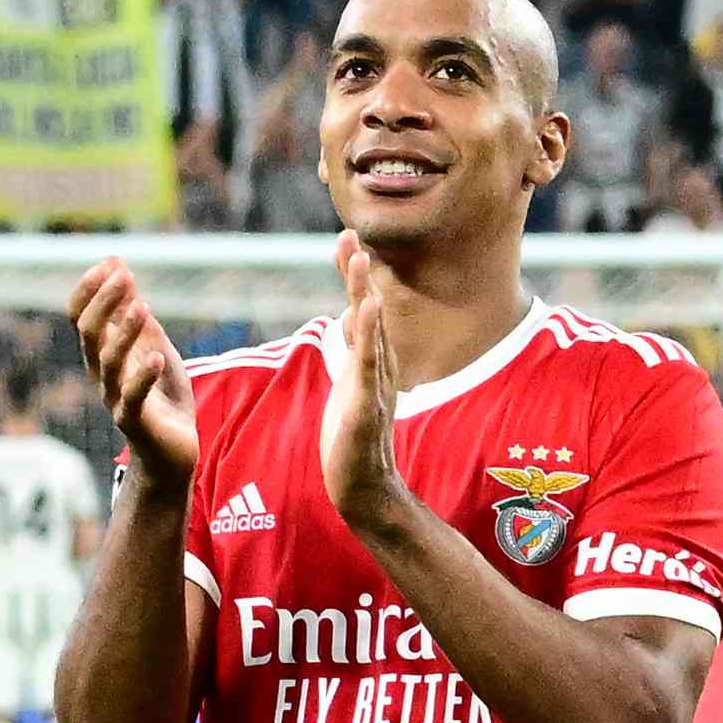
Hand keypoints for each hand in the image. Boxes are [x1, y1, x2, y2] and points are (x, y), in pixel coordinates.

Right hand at [65, 259, 197, 478]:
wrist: (173, 454)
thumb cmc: (163, 399)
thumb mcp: (154, 348)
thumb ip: (137, 316)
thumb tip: (120, 267)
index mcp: (103, 355)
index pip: (81, 317)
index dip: (89, 289)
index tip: (110, 263)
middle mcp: (102, 375)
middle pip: (88, 334)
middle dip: (103, 301)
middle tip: (125, 274)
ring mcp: (115, 400)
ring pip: (108, 363)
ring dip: (124, 332)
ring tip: (142, 306)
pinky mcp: (134, 424)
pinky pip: (132, 399)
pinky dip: (142, 377)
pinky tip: (157, 358)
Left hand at [317, 237, 403, 527]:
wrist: (365, 488)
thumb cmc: (355, 440)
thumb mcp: (350, 385)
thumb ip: (355, 351)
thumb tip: (353, 315)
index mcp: (371, 362)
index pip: (360, 310)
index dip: (352, 275)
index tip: (344, 238)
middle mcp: (378, 367)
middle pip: (366, 311)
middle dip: (356, 273)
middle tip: (347, 234)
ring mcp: (374, 384)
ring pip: (368, 331)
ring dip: (362, 293)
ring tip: (358, 259)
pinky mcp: (365, 405)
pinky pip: (368, 364)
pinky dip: (369, 334)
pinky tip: (367, 307)